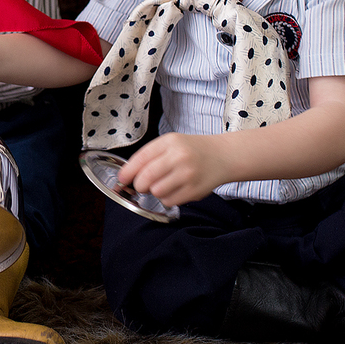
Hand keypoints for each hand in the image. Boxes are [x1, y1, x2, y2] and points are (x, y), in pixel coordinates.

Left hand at [117, 132, 232, 205]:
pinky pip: (169, 201)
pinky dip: (167, 198)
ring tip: (163, 184)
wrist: (222, 156)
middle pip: (146, 178)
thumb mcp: (171, 143)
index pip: (141, 158)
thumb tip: (127, 174)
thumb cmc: (192, 150)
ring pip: (156, 192)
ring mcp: (188, 175)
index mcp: (170, 142)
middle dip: (139, 184)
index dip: (128, 171)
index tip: (122, 178)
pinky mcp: (195, 191)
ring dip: (155, 191)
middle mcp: (179, 157)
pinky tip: (174, 189)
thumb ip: (150, 155)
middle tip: (142, 184)